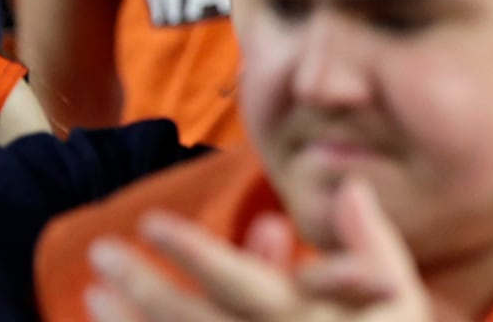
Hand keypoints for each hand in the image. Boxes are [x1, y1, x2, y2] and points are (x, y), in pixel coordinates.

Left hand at [84, 178, 453, 321]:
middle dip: (142, 284)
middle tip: (101, 251)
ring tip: (92, 295)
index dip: (193, 252)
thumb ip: (373, 243)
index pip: (239, 282)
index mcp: (305, 320)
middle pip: (192, 319)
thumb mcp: (401, 297)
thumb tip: (351, 185)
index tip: (150, 222)